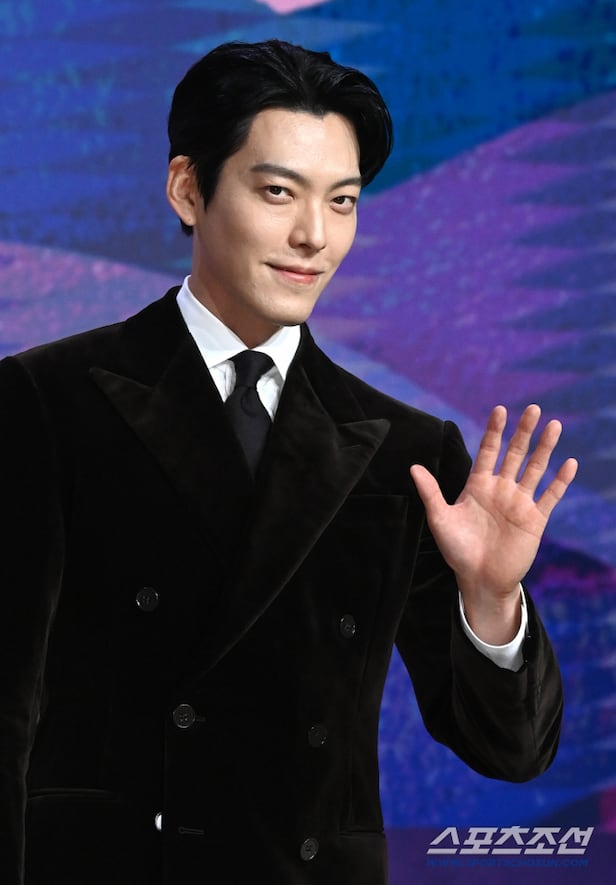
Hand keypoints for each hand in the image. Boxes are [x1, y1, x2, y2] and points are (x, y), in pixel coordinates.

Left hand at [410, 405, 577, 642]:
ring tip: (554, 425)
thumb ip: (430, 492)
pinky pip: (550, 496)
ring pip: (535, 469)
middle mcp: (501, 489)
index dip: (494, 431)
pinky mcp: (534, 519)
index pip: (487, 451)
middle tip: (532, 408)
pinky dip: (560, 480)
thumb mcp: (440, 519)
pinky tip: (570, 463)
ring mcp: (519, 502)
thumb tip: (413, 467)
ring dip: (545, 448)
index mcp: (478, 485)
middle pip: (515, 454)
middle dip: (523, 431)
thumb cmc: (457, 550)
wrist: (479, 579)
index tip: (499, 410)